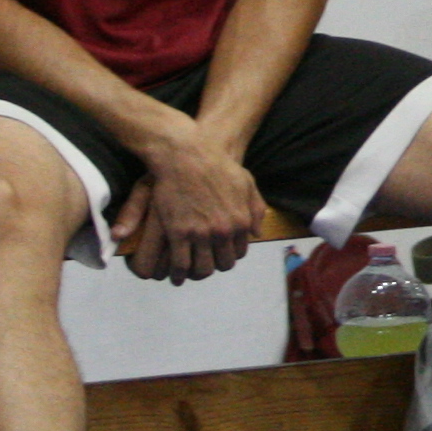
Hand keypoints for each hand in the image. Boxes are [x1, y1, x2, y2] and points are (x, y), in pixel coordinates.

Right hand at [108, 124, 267, 283]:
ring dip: (196, 274)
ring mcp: (201, 234)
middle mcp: (223, 232)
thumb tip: (257, 233)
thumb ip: (255, 209)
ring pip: (202, 268)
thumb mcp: (247, 183)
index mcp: (241, 221)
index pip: (239, 252)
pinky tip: (175, 276)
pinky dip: (178, 274)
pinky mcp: (178, 233)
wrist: (188, 155)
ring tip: (189, 274)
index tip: (219, 255)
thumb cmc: (218, 165)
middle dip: (214, 266)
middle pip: (222, 264)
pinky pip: (180, 264)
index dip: (228, 256)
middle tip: (203, 265)